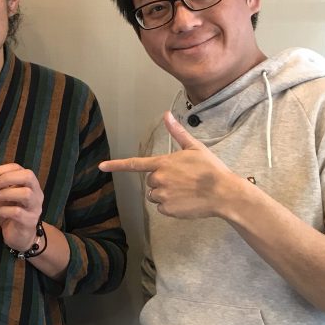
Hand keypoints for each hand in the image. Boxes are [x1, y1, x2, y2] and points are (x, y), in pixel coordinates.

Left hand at [0, 163, 43, 250]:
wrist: (19, 236)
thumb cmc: (10, 212)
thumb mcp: (1, 196)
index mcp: (29, 183)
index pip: (18, 168)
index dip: (0, 169)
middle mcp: (36, 193)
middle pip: (28, 176)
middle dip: (7, 178)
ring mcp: (35, 207)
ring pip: (26, 193)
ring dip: (6, 193)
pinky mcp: (30, 221)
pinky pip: (17, 212)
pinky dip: (3, 210)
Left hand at [99, 111, 238, 218]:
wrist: (223, 193)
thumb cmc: (210, 168)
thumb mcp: (194, 147)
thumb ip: (177, 132)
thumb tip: (167, 114)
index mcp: (163, 163)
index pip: (135, 164)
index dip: (117, 165)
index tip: (101, 167)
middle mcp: (158, 179)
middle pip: (150, 181)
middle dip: (162, 181)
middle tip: (182, 180)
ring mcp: (162, 195)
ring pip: (155, 196)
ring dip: (165, 194)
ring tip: (185, 191)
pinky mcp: (167, 209)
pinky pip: (162, 208)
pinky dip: (171, 206)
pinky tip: (186, 201)